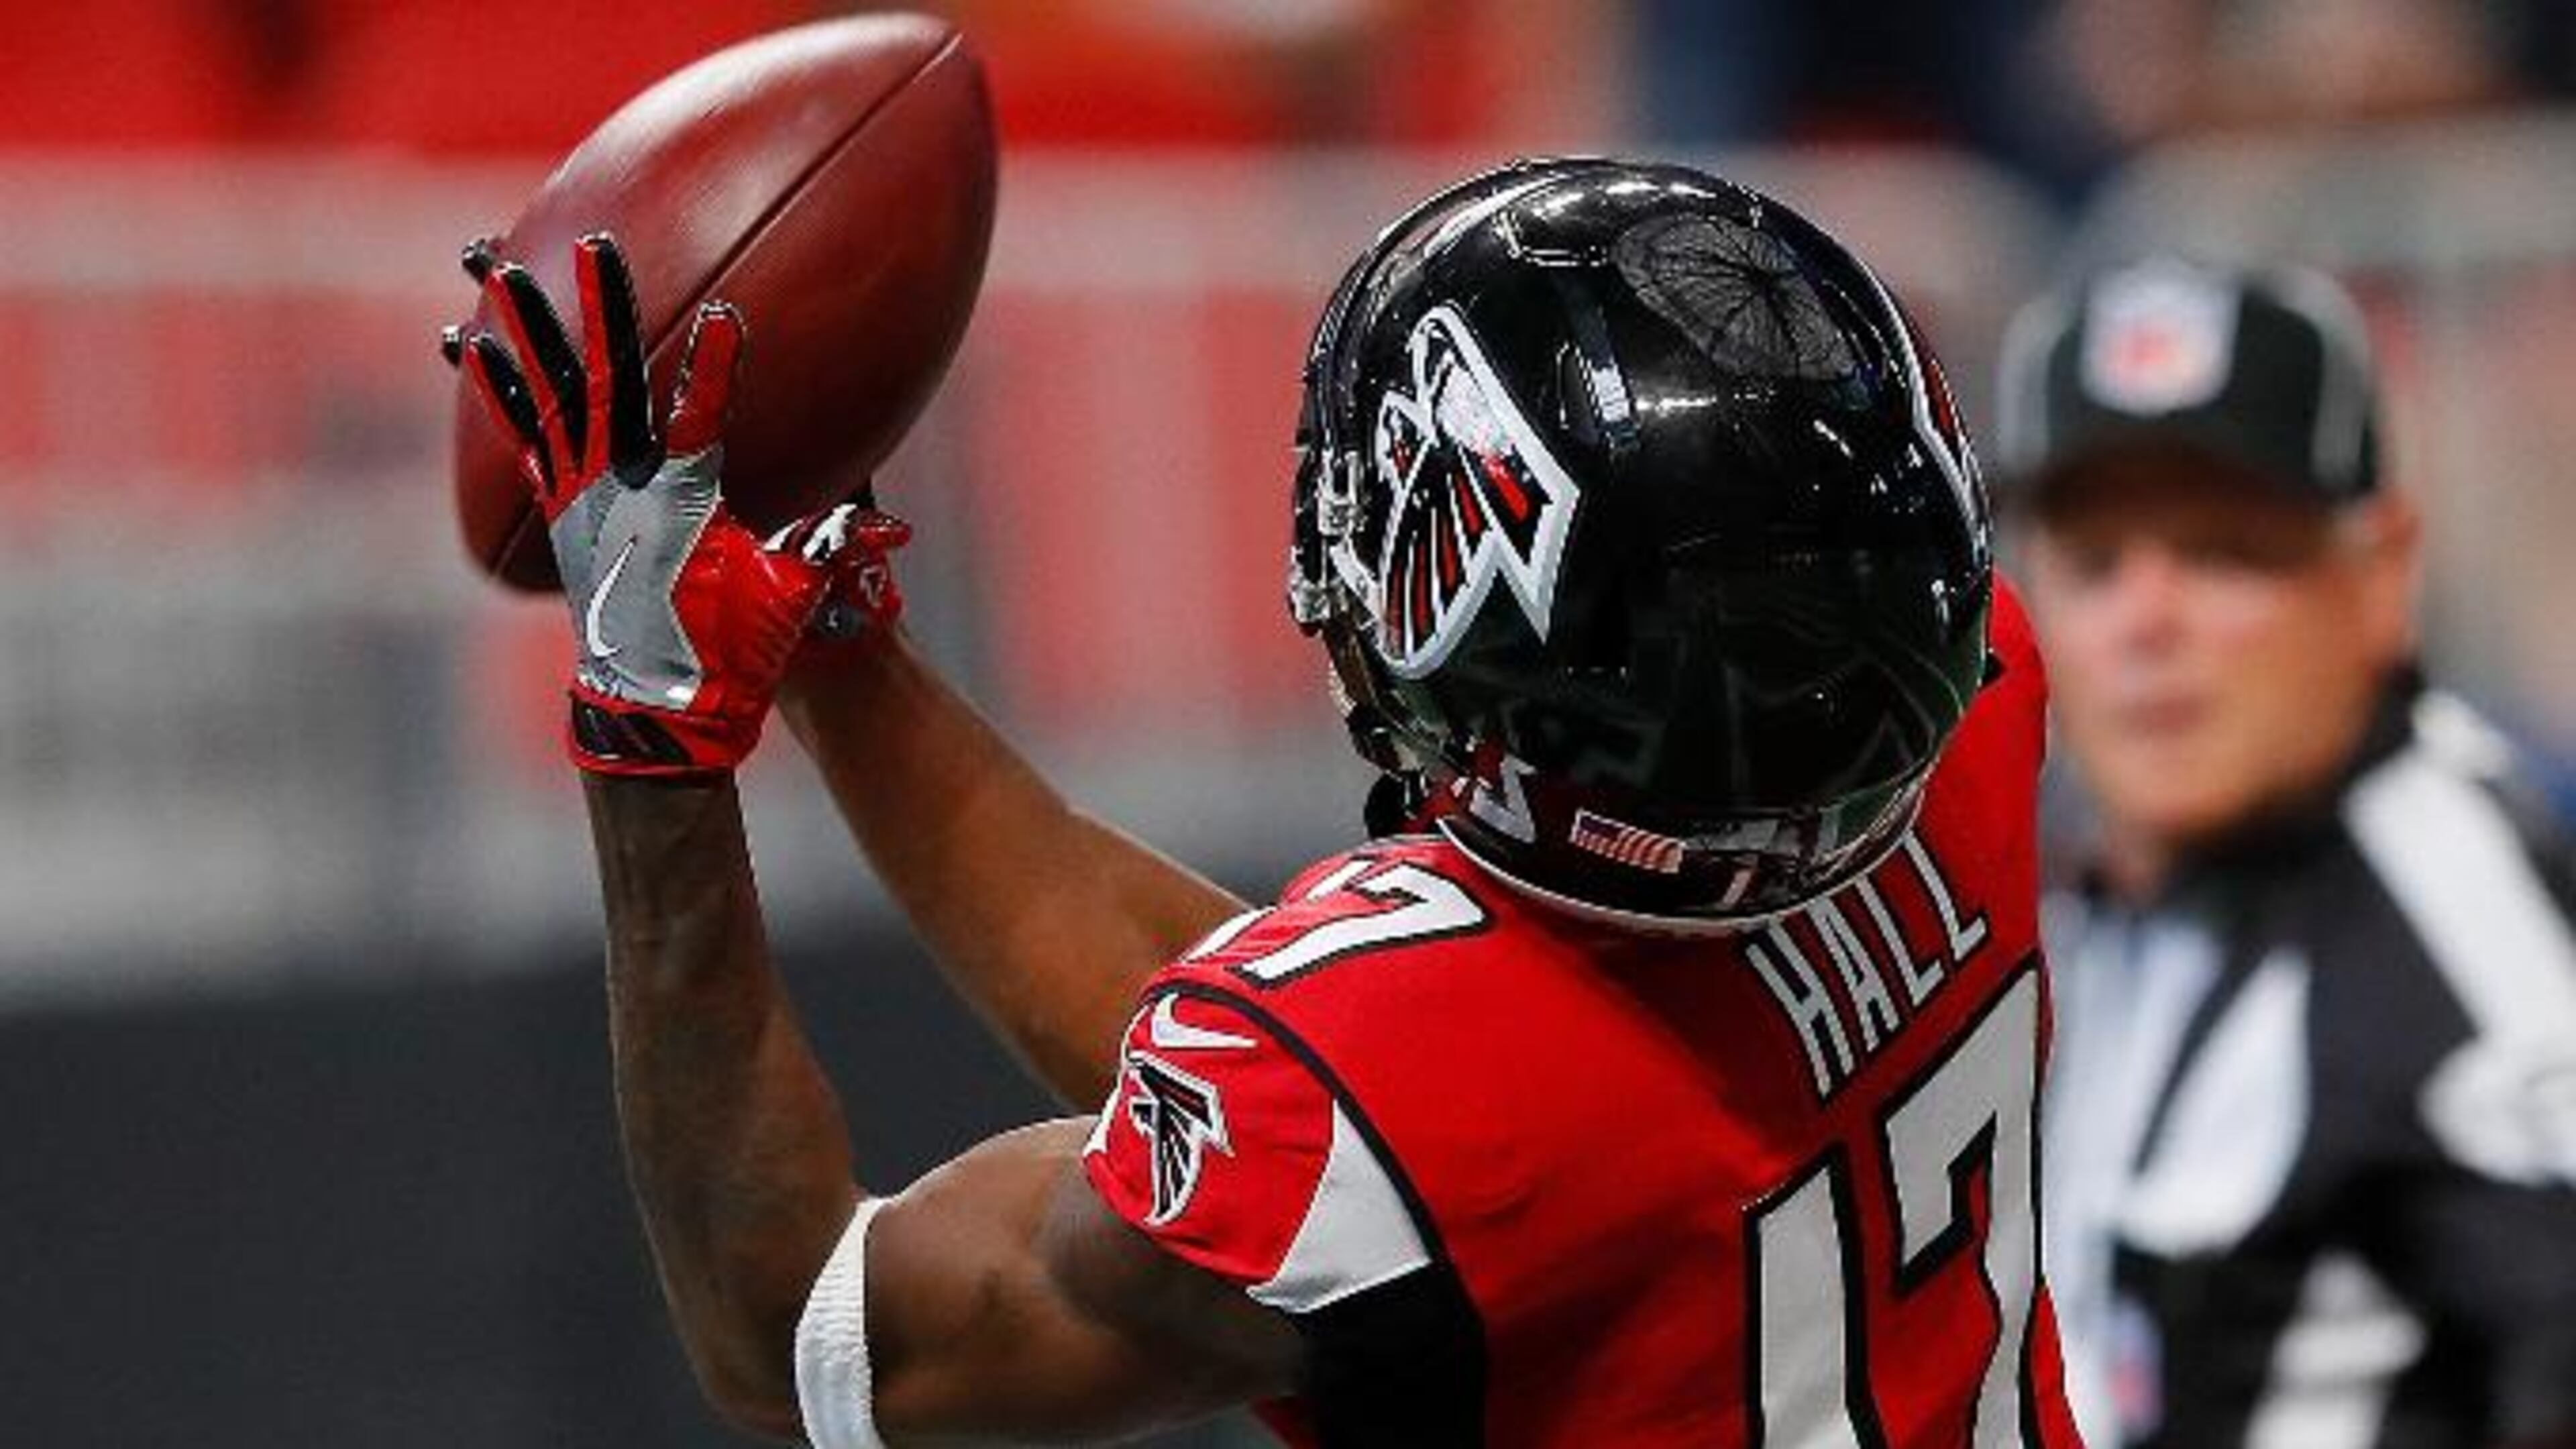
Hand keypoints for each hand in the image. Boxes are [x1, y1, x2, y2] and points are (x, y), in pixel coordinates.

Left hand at [448, 232, 888, 775]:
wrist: (657, 705)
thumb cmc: (732, 651)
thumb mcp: (791, 598)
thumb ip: (829, 547)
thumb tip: (890, 526)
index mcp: (684, 501)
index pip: (700, 416)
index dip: (715, 364)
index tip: (723, 313)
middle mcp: (622, 489)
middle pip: (609, 380)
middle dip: (604, 308)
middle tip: (594, 246)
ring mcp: (582, 499)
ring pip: (551, 396)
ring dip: (529, 331)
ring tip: (501, 272)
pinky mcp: (561, 513)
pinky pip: (526, 436)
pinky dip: (503, 390)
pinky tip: (475, 347)